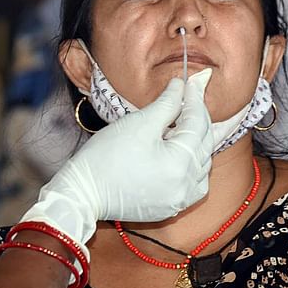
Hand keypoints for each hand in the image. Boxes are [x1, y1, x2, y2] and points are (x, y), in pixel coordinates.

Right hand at [20, 69, 213, 251]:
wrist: (82, 193)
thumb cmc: (106, 156)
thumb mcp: (140, 123)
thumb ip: (167, 103)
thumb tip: (182, 85)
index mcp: (180, 164)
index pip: (197, 123)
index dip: (195, 99)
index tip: (192, 80)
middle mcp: (187, 186)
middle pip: (204, 143)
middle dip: (198, 117)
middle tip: (192, 95)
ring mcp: (180, 199)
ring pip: (202, 163)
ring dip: (197, 141)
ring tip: (187, 122)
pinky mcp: (171, 207)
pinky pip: (194, 182)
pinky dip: (192, 164)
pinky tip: (182, 151)